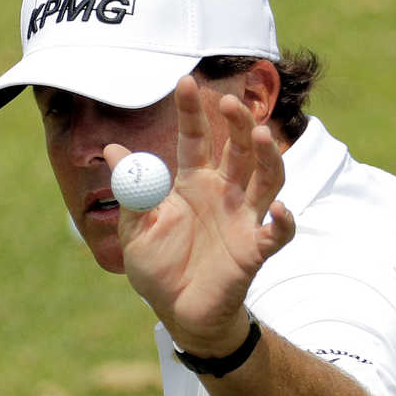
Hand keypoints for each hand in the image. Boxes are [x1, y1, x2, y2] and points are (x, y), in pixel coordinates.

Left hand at [104, 75, 295, 356]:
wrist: (178, 313)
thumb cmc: (159, 267)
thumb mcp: (135, 227)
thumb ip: (131, 190)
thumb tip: (112, 150)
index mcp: (192, 183)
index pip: (195, 138)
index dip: (191, 111)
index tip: (184, 81)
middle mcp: (223, 194)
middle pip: (239, 150)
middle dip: (238, 123)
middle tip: (229, 103)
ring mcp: (243, 219)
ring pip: (267, 179)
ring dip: (268, 157)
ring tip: (261, 136)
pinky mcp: (255, 250)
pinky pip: (278, 233)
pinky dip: (283, 221)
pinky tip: (278, 209)